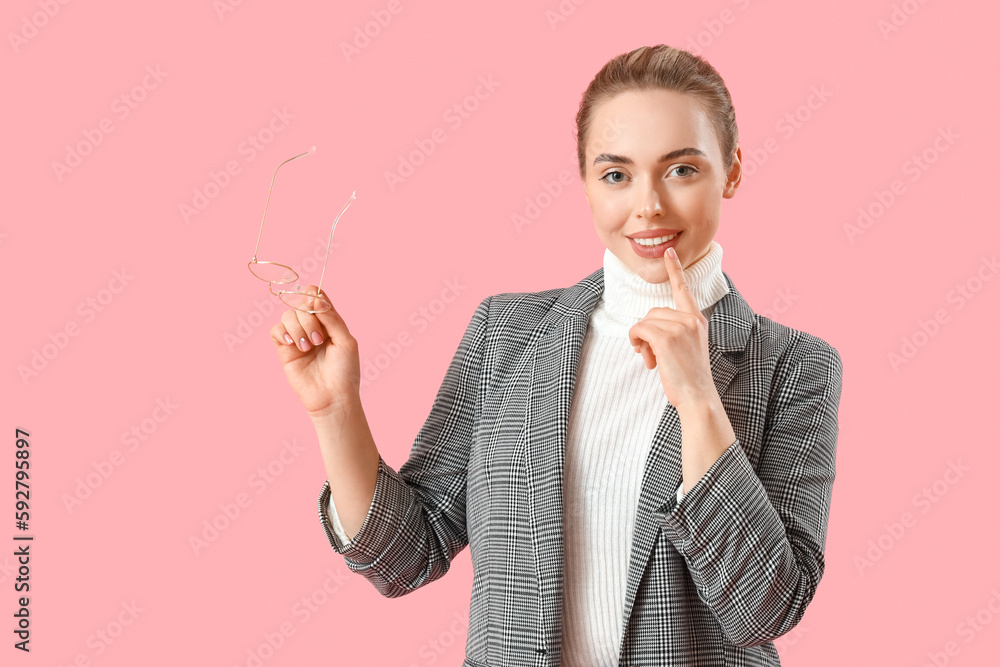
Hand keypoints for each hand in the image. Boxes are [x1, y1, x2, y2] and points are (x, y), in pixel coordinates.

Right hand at [269, 285, 361, 418]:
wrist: (333, 397)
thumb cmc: (344, 371)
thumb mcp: (345, 340)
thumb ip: (331, 318)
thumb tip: (314, 297)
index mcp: (329, 322)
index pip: (315, 296)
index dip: (312, 295)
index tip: (315, 304)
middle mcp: (312, 327)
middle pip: (300, 304)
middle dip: (308, 319)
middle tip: (318, 340)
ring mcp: (298, 337)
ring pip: (287, 316)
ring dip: (298, 328)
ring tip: (308, 347)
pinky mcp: (285, 350)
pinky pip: (276, 331)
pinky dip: (283, 333)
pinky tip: (294, 345)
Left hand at [628, 247, 716, 410]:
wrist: (698, 397)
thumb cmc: (689, 378)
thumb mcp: (686, 349)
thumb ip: (672, 333)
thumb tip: (645, 332)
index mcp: (697, 320)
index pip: (684, 289)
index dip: (675, 269)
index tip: (669, 251)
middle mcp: (691, 319)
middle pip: (653, 312)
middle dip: (646, 332)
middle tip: (652, 355)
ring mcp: (679, 327)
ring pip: (644, 322)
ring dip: (641, 341)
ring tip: (652, 360)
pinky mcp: (666, 338)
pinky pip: (639, 329)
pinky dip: (636, 341)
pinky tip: (646, 358)